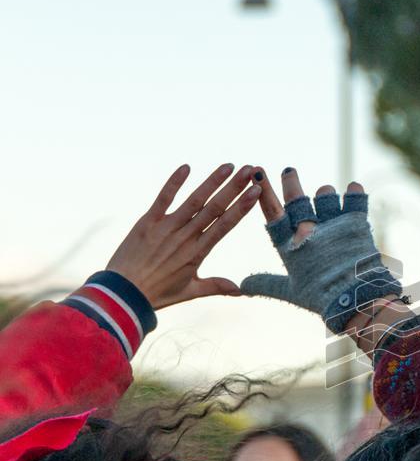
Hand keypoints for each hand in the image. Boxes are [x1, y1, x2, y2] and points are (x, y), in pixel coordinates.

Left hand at [105, 164, 259, 308]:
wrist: (123, 294)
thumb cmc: (157, 294)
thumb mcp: (190, 291)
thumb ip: (216, 286)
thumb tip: (241, 291)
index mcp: (197, 253)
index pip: (225, 225)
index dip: (241, 207)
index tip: (256, 192)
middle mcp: (185, 237)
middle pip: (215, 208)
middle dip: (234, 188)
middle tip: (250, 170)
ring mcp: (166, 228)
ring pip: (194, 200)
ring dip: (212, 181)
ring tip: (229, 166)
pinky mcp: (148, 222)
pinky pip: (163, 198)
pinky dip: (174, 182)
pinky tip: (186, 167)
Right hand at [241, 167, 403, 334]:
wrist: (354, 299)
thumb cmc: (320, 297)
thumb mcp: (290, 291)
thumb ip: (266, 283)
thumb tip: (241, 287)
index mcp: (290, 245)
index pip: (272, 213)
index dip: (265, 192)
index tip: (257, 172)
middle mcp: (308, 231)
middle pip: (296, 199)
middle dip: (290, 182)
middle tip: (289, 171)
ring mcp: (332, 225)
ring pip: (325, 197)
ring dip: (325, 193)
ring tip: (325, 192)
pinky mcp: (354, 223)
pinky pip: (354, 201)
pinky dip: (354, 193)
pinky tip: (354, 186)